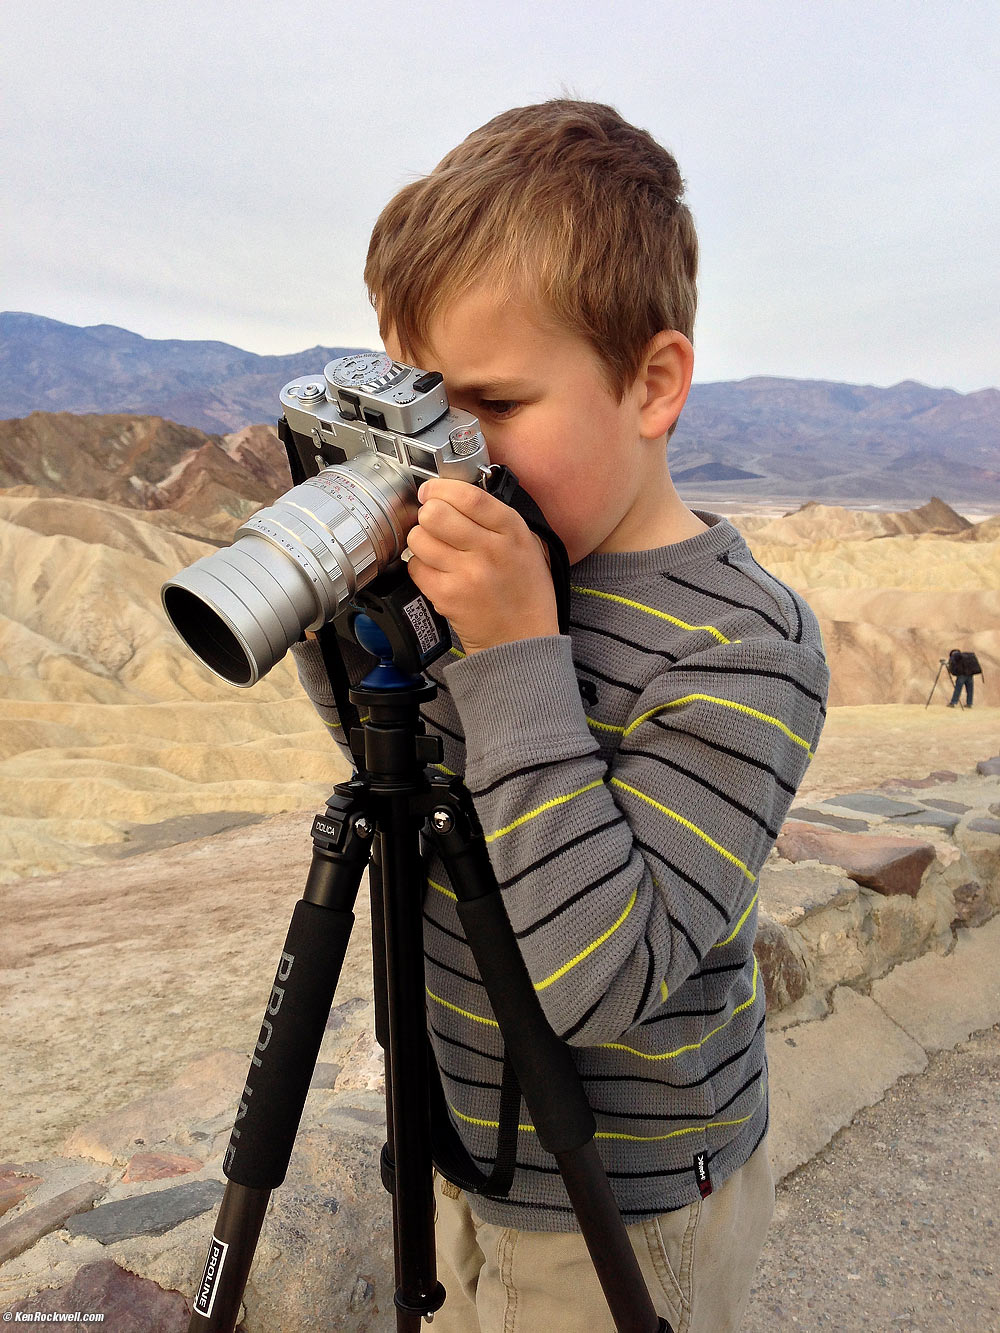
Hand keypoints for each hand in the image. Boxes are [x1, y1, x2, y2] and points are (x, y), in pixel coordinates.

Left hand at [405, 478, 558, 653]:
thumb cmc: (524, 592)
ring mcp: (467, 574)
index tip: (431, 490)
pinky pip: (416, 567)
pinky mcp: (447, 596)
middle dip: (427, 513)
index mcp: (512, 531)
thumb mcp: (526, 545)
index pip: (468, 495)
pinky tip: (438, 573)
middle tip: (432, 522)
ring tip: (436, 549)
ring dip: (421, 540)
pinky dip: (421, 567)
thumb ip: (495, 518)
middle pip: (435, 513)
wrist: (522, 640)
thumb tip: (454, 493)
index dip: (440, 488)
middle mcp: (490, 550)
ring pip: (419, 538)